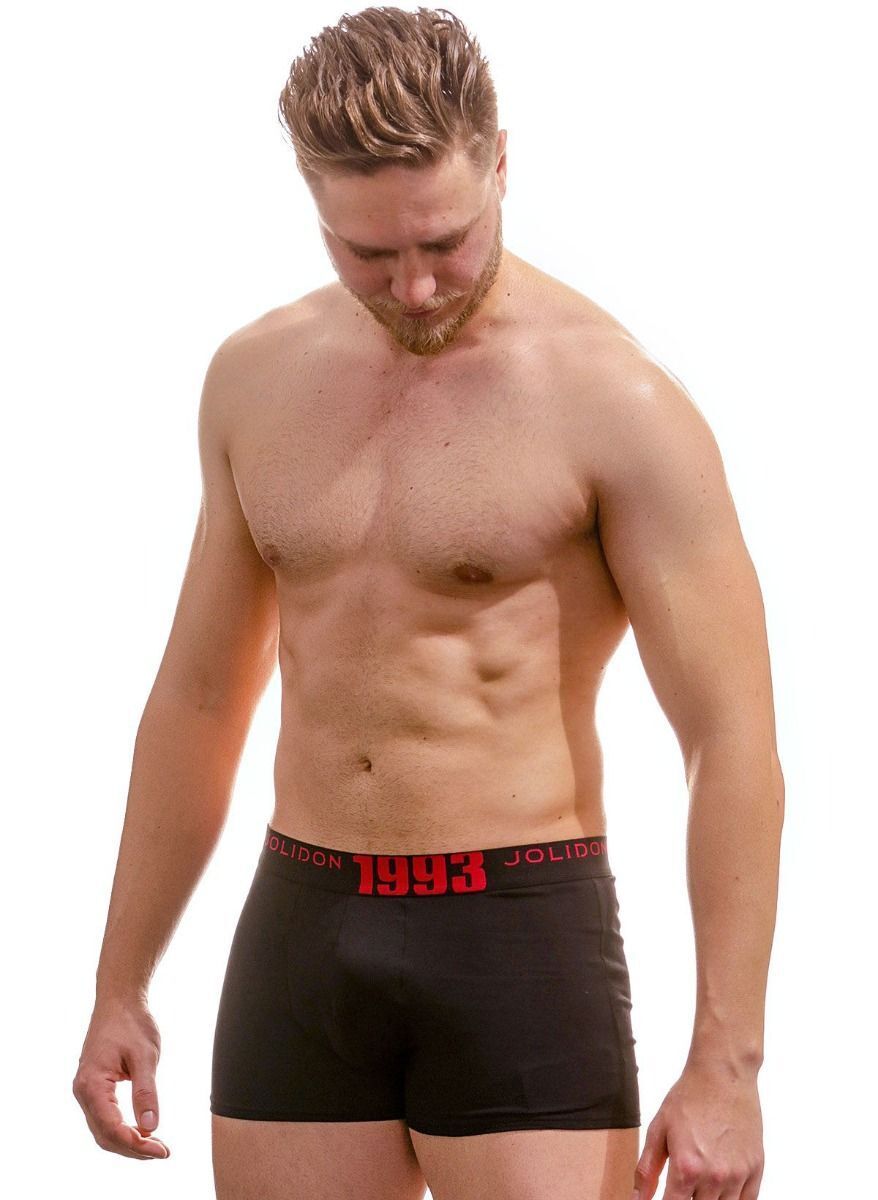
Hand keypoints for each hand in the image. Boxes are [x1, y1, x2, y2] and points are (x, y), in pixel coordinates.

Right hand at [72, 995, 170, 1159]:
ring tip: (156, 1147)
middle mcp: (83, 1091)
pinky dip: (122, 1130)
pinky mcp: (94, 1088)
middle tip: (163, 1152)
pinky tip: (142, 1132)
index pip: (112, 1128)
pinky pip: (104, 1117)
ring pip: (103, 1130)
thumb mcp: (145, 1056)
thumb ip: (146, 1092)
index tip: (162, 1151)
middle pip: (105, 1135)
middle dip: (133, 1148)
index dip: (137, 1144)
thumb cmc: (131, 1023)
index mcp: (92, 1084)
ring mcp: (86, 1090)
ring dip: (128, 1142)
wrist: (118, 1000)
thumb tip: (151, 1126)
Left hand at [632, 1062, 763, 1199]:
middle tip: (683, 1187)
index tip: (664, 1198)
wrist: (724, 1074)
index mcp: (687, 1167)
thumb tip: (638, 1198)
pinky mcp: (756, 1170)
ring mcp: (738, 1175)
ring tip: (700, 1186)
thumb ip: (647, 1169)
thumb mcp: (659, 1129)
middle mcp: (714, 1177)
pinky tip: (721, 1190)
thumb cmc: (691, 1097)